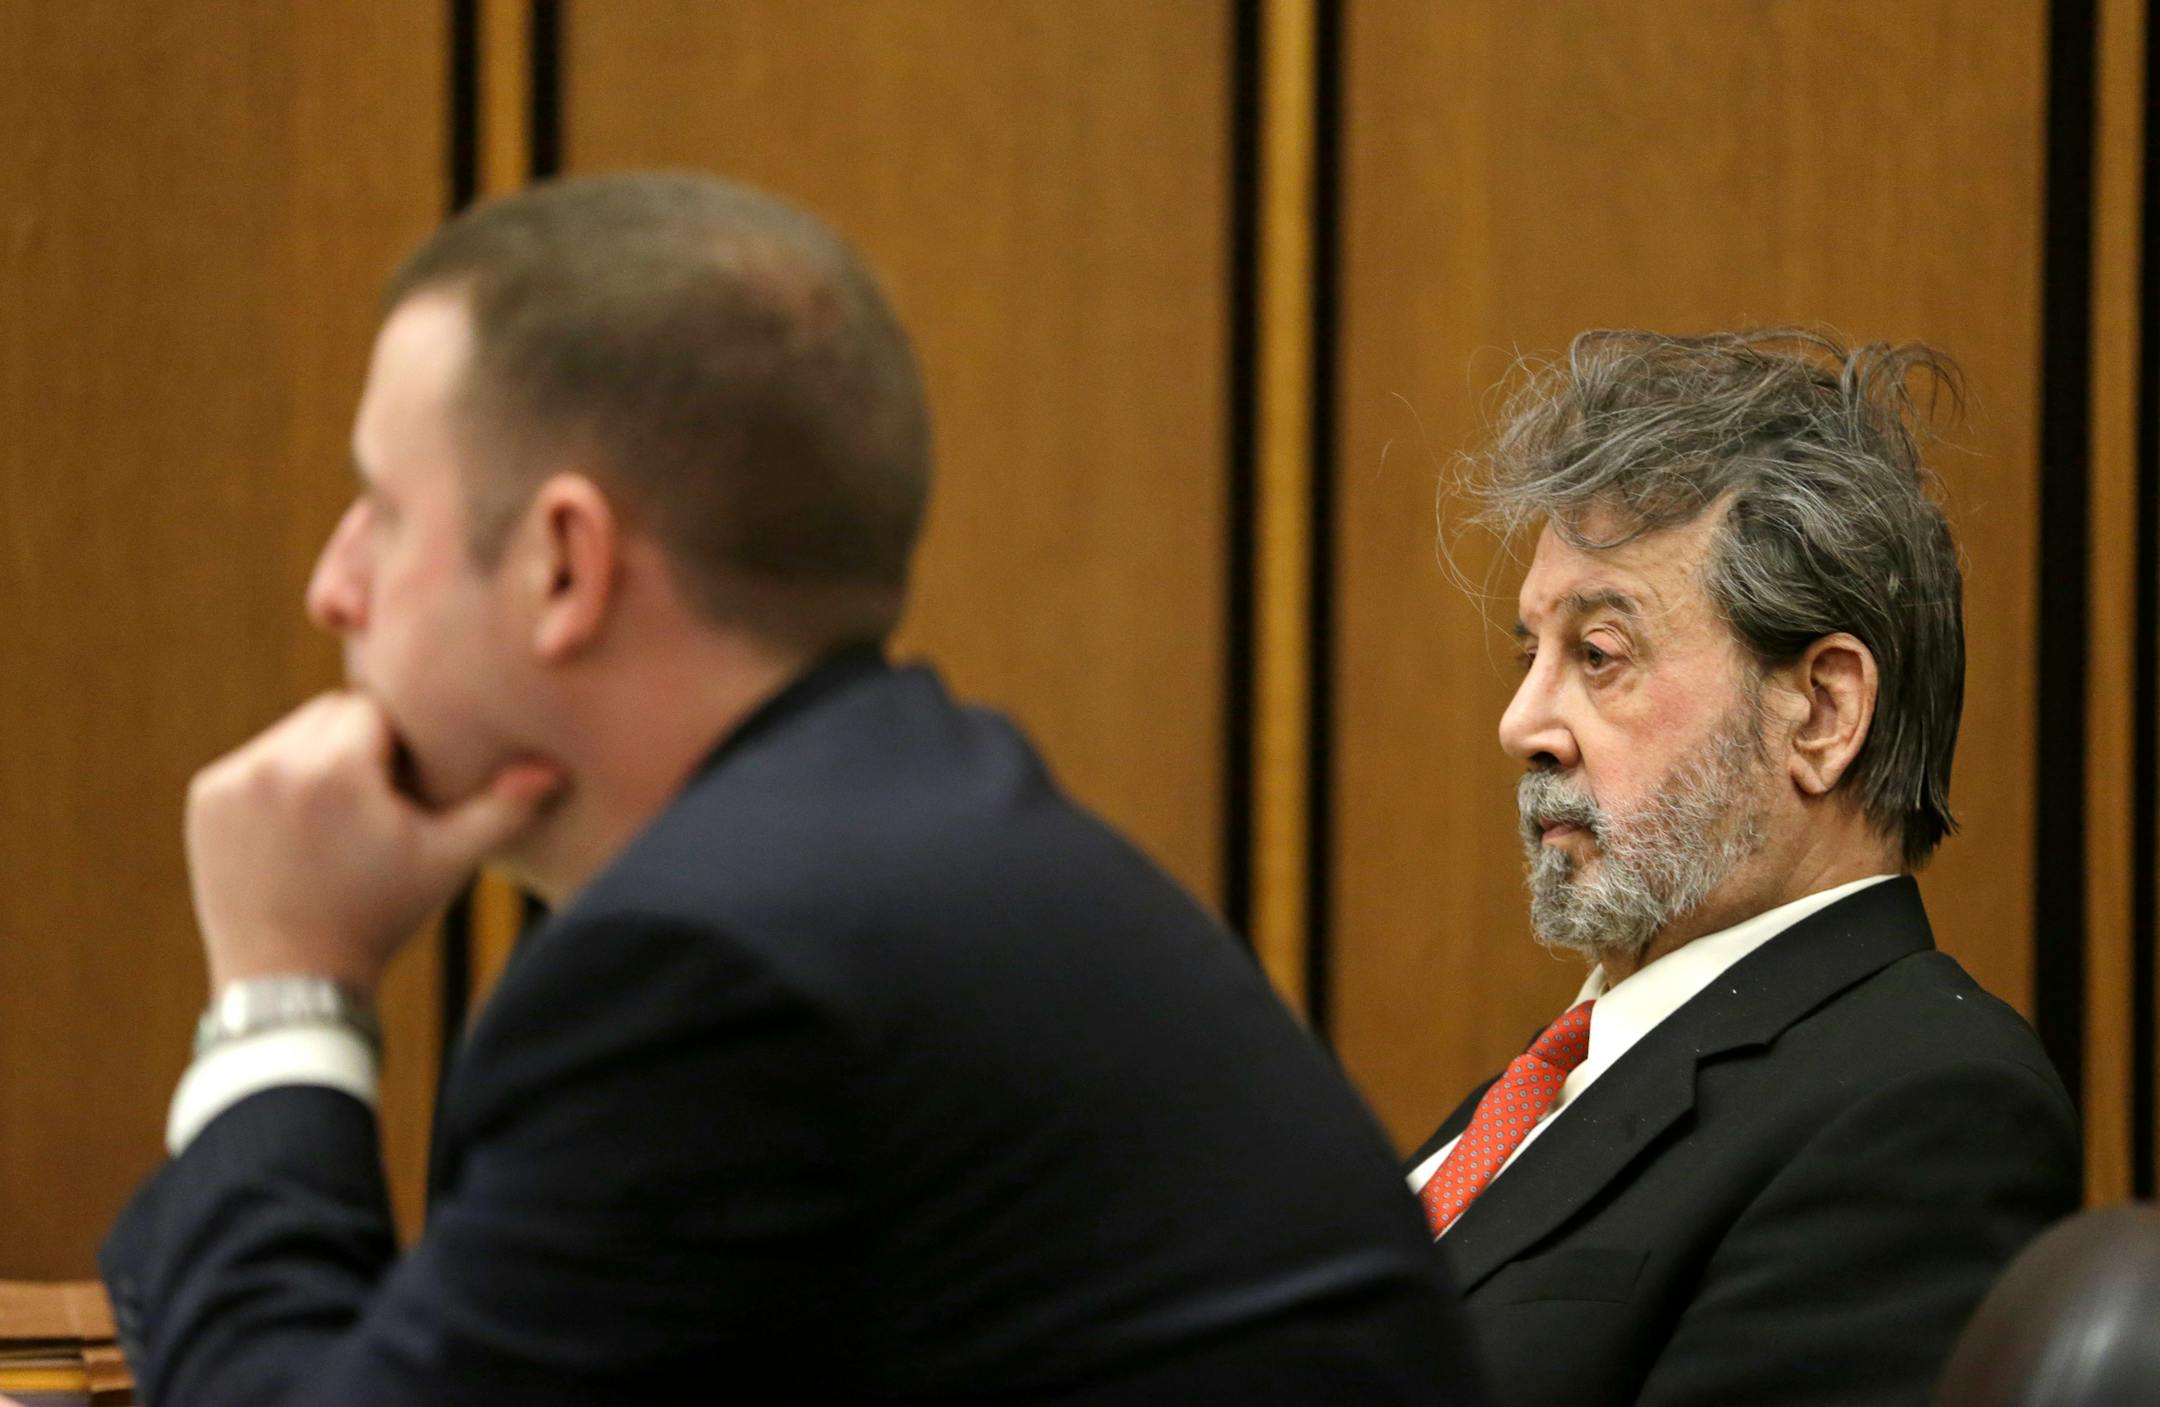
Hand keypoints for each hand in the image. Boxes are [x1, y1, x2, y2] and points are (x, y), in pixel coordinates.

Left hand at [186, 692, 562, 998]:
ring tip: (339, 821)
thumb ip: (501, 810)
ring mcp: (232, 780)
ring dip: (320, 760)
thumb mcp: (448, 863)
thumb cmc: (379, 919)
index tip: (406, 794)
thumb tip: (553, 770)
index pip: (377, 708)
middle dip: (359, 747)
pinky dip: (280, 782)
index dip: (401, 748)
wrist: (290, 983)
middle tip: (377, 805)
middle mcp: (273, 761)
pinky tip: (300, 831)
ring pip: (294, 735)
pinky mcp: (206, 799)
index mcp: (335, 767)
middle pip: (332, 714)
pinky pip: (256, 762)